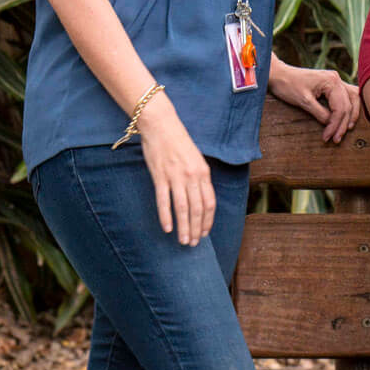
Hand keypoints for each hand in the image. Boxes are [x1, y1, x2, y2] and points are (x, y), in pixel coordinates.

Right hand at [134, 94, 214, 245]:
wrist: (162, 125)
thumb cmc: (178, 142)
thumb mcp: (196, 159)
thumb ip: (199, 178)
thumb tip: (201, 198)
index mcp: (203, 172)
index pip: (209, 203)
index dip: (207, 221)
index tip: (204, 233)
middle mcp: (192, 176)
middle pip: (197, 208)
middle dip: (196, 228)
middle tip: (193, 244)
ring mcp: (176, 177)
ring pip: (182, 208)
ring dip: (183, 227)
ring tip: (183, 241)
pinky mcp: (160, 176)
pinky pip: (164, 201)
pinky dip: (166, 216)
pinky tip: (167, 228)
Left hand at [268, 56, 361, 141]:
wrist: (279, 74)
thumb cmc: (288, 85)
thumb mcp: (303, 101)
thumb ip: (319, 113)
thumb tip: (330, 125)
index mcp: (331, 81)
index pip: (340, 107)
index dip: (335, 124)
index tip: (327, 137)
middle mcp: (336, 79)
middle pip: (347, 104)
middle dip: (343, 123)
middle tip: (336, 138)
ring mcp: (335, 80)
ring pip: (352, 98)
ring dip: (351, 114)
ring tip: (347, 129)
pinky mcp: (331, 83)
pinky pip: (347, 95)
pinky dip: (349, 106)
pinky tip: (348, 115)